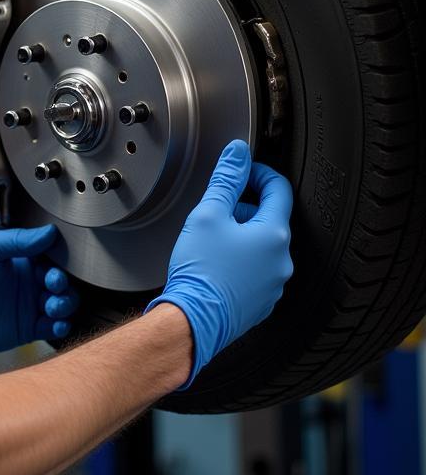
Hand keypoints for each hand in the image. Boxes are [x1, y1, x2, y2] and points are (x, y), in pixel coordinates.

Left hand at [0, 225, 78, 359]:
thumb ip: (17, 239)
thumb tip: (50, 232)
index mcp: (21, 259)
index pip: (52, 256)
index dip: (60, 259)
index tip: (57, 262)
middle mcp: (29, 281)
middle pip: (62, 281)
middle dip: (63, 283)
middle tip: (52, 284)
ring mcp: (29, 305)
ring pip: (63, 303)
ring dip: (65, 304)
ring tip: (51, 306)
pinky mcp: (28, 328)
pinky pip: (53, 327)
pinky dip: (61, 326)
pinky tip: (55, 323)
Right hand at [145, 139, 293, 388]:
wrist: (193, 320)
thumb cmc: (201, 270)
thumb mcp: (208, 215)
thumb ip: (226, 180)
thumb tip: (239, 154)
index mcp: (274, 235)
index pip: (279, 190)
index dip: (259, 174)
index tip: (241, 171)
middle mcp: (282, 261)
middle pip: (270, 219)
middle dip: (245, 208)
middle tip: (216, 210)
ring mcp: (274, 284)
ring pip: (262, 247)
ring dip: (241, 236)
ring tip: (210, 241)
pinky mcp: (261, 302)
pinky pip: (256, 271)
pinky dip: (239, 262)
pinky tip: (215, 265)